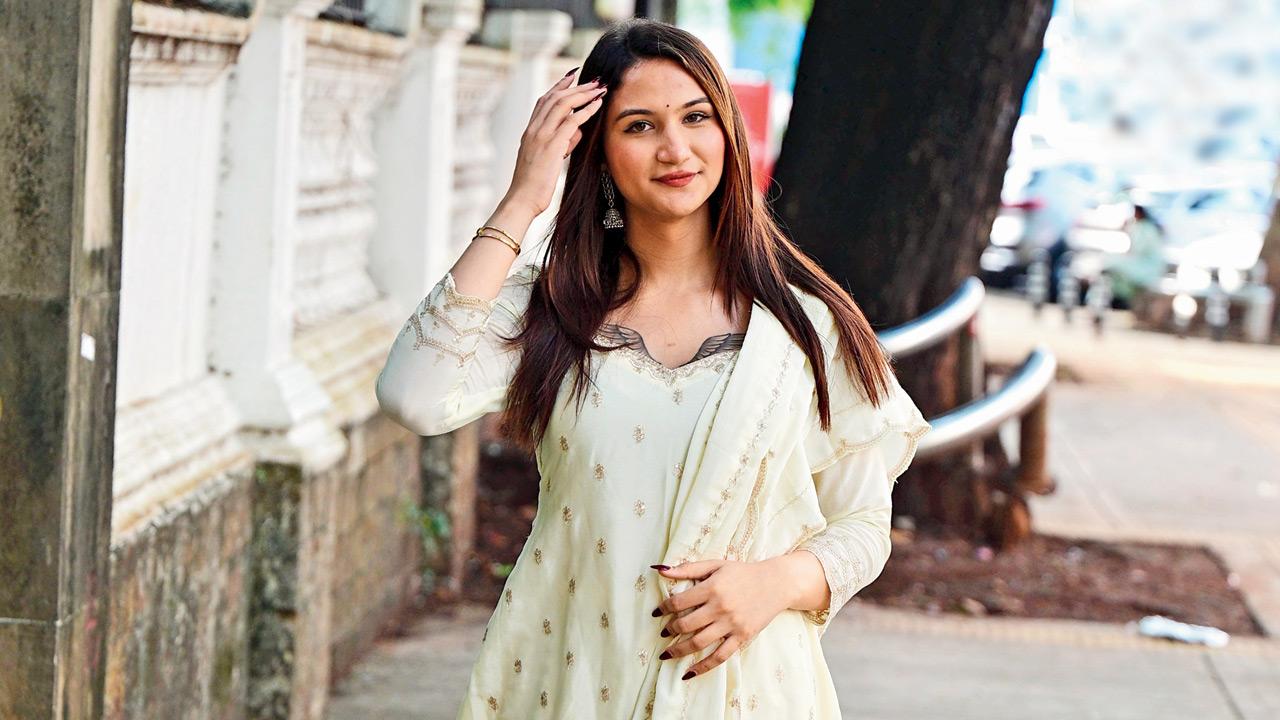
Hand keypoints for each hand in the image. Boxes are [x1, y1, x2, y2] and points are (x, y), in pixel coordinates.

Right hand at [504, 67, 607, 216]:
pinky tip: (598, 104)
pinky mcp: (552, 145)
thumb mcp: (545, 159)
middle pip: (556, 97)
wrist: (522, 199)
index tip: (572, 76)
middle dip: (576, 86)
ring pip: (563, 104)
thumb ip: (559, 142)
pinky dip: (586, 110)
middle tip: (594, 80)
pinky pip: (572, 121)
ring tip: (600, 88)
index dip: (559, 86)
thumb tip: (576, 132)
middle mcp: (534, 129)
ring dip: (584, 93)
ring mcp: (542, 135)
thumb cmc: (533, 185)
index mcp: (530, 131)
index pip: (544, 100)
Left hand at [649, 558, 791, 679]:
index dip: (664, 609)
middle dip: (670, 630)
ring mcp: (731, 624)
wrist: (776, 583)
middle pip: (686, 624)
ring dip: (679, 650)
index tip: (656, 613)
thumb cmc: (743, 572)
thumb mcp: (715, 565)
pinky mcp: (742, 637)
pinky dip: (703, 667)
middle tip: (663, 633)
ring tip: (667, 654)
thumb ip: (688, 569)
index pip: (679, 602)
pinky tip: (689, 673)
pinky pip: (720, 656)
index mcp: (711, 588)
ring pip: (699, 643)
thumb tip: (660, 570)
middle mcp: (720, 607)